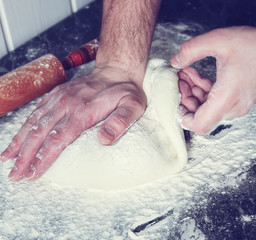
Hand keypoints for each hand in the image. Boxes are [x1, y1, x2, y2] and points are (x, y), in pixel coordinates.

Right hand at [0, 66, 145, 180]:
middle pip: (40, 133)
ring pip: (33, 122)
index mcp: (83, 110)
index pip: (58, 138)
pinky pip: (36, 111)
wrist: (117, 69)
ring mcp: (59, 97)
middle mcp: (67, 103)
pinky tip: (17, 138)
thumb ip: (120, 122)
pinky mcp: (57, 94)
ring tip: (7, 159)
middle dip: (25, 156)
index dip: (44, 157)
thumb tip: (104, 140)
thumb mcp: (132, 106)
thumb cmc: (126, 91)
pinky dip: (24, 126)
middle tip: (16, 175)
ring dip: (19, 142)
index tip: (34, 174)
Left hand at [171, 26, 255, 133]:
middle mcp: (233, 107)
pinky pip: (218, 102)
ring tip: (187, 74)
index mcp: (227, 98)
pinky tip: (198, 76)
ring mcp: (238, 106)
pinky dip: (206, 92)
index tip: (177, 100)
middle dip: (186, 99)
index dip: (183, 117)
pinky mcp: (241, 101)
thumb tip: (175, 62)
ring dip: (195, 94)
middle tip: (180, 81)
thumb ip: (191, 50)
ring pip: (209, 109)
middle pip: (201, 116)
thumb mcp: (218, 41)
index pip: (199, 125)